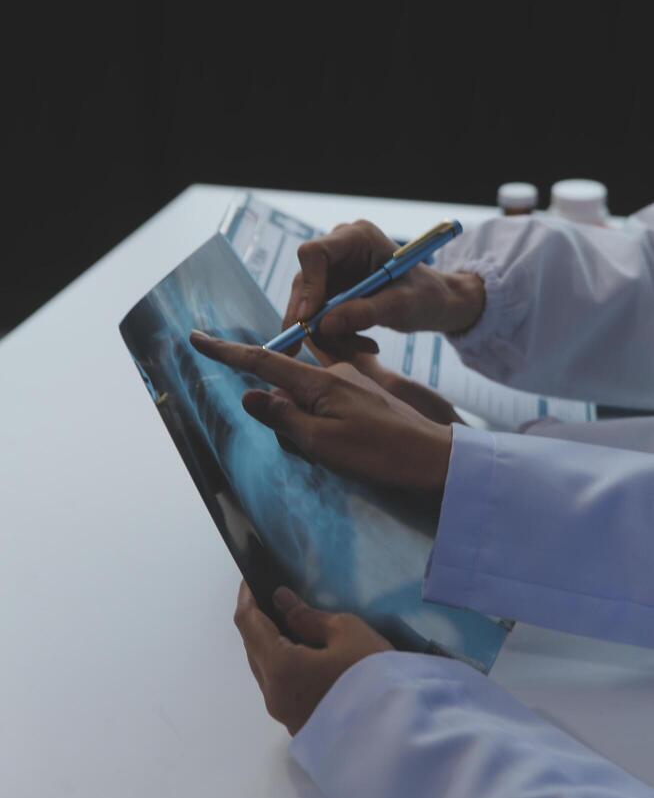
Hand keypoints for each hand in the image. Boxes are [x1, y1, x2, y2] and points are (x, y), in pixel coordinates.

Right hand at [190, 333, 452, 495]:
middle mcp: (334, 375)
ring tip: (336, 453)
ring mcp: (351, 384)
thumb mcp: (324, 443)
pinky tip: (341, 445)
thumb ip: (283, 419)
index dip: (227, 353)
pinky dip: (320, 423)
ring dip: (302, 422)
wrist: (435, 458)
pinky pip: (326, 405)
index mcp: (321, 382)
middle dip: (275, 406)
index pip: (263, 362)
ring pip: (306, 398)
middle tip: (312, 447)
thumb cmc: (381, 454)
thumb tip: (250, 397)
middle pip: (284, 384)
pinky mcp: (363, 397)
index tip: (197, 339)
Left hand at [234, 581, 392, 734]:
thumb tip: (281, 602)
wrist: (401, 733)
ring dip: (270, 645)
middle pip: (253, 650)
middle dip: (257, 621)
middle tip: (271, 597)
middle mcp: (273, 695)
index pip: (248, 624)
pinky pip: (280, 687)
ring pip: (266, 671)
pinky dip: (283, 664)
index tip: (251, 578)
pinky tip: (301, 652)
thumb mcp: (346, 632)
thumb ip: (307, 616)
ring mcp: (285, 715)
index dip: (247, 598)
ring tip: (288, 621)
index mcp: (279, 668)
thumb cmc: (374, 675)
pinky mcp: (301, 726)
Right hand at [283, 219, 484, 352]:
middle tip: (319, 352)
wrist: (436, 302)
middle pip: (304, 284)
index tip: (309, 320)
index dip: (308, 287)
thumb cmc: (427, 295)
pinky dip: (338, 338)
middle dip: (312, 322)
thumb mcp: (402, 305)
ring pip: (308, 307)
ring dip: (331, 336)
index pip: (314, 254)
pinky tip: (367, 345)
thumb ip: (365, 312)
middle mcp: (339, 250)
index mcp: (357, 237)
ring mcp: (333, 272)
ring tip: (369, 348)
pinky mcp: (333, 293)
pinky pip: (320, 319)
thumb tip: (325, 325)